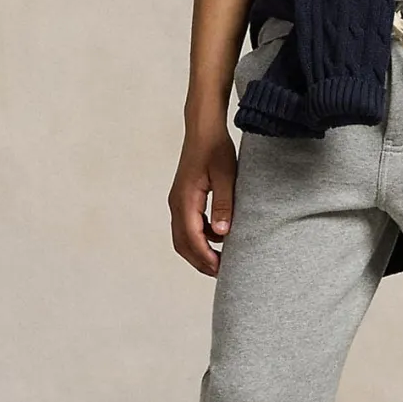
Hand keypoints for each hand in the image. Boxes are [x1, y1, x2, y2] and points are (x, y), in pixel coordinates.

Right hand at [170, 125, 237, 275]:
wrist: (203, 129)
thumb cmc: (216, 149)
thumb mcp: (226, 176)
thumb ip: (223, 204)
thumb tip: (222, 233)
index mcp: (185, 200)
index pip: (192, 238)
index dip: (206, 257)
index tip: (222, 270)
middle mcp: (176, 203)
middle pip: (182, 243)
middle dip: (200, 260)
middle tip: (221, 272)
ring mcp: (178, 201)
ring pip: (183, 236)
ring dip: (199, 251)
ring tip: (221, 260)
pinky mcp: (183, 198)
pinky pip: (187, 225)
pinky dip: (200, 238)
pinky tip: (219, 237)